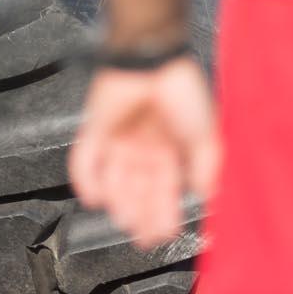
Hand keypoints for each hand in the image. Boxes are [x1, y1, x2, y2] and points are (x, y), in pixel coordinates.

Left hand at [67, 57, 220, 249]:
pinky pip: (85, 159)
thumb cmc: (183, 90)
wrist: (154, 56)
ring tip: (125, 220)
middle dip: (141, 216)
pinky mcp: (96, 128)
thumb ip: (207, 166)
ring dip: (119, 204)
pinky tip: (93, 198)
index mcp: (169, 150)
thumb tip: (205, 195)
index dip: (164, 216)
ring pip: (114, 181)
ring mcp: (118, 139)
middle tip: (143, 237)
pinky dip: (86, 180)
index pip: (164, 191)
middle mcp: (142, 148)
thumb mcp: (207, 133)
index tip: (165, 235)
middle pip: (138, 191)